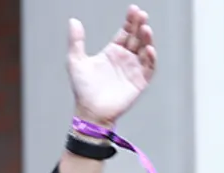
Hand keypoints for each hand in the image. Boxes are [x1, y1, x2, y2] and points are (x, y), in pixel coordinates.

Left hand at [68, 5, 155, 126]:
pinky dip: (150, 58)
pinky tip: (148, 49)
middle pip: (136, 37)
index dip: (130, 21)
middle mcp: (125, 58)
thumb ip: (76, 41)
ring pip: (145, 50)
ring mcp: (134, 69)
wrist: (90, 111)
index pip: (125, 32)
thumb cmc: (83, 89)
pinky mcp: (139, 81)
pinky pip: (149, 67)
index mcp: (112, 52)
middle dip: (140, 25)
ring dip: (147, 39)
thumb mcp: (76, 62)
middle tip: (141, 15)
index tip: (133, 9)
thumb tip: (73, 21)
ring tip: (145, 29)